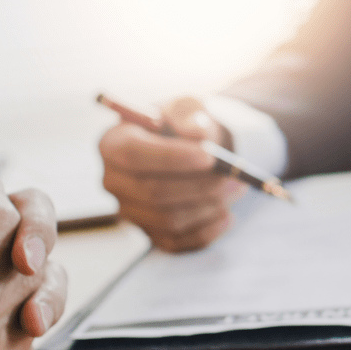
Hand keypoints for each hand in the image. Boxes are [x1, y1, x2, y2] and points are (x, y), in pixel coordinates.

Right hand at [100, 96, 246, 251]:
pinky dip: (207, 231)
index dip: (172, 158)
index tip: (210, 156)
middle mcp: (114, 182)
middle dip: (200, 185)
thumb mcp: (186, 107)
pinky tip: (227, 214)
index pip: (132, 155)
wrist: (190, 150)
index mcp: (113, 144)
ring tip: (238, 187)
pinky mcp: (150, 233)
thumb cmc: (182, 125)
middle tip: (234, 176)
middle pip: (152, 192)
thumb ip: (189, 112)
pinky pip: (178, 242)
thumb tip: (196, 132)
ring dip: (210, 205)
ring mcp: (131, 212)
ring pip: (169, 219)